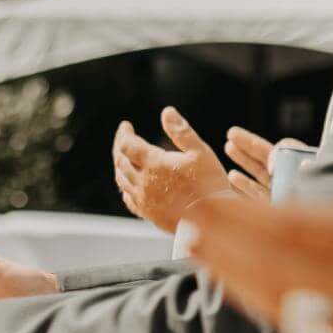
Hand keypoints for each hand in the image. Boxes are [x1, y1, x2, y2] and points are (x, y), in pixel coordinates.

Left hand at [113, 108, 236, 232]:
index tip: (125, 125)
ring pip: (122, 179)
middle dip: (119, 146)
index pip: (127, 144)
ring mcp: (143, 199)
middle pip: (120, 161)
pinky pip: (129, 197)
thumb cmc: (210, 184)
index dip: (123, 133)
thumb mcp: (200, 152)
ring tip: (123, 156)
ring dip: (120, 165)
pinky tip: (130, 184)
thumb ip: (182, 132)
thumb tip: (167, 112)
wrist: (212, 221)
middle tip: (123, 137)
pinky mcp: (147, 213)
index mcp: (154, 164)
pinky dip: (126, 185)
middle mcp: (143, 182)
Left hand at [182, 121, 332, 332]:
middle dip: (226, 244)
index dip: (245, 214)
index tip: (203, 197)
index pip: (300, 226)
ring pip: (285, 299)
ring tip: (200, 252)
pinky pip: (310, 325)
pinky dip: (272, 306)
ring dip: (236, 275)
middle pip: (277, 265)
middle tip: (180, 221)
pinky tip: (257, 297)